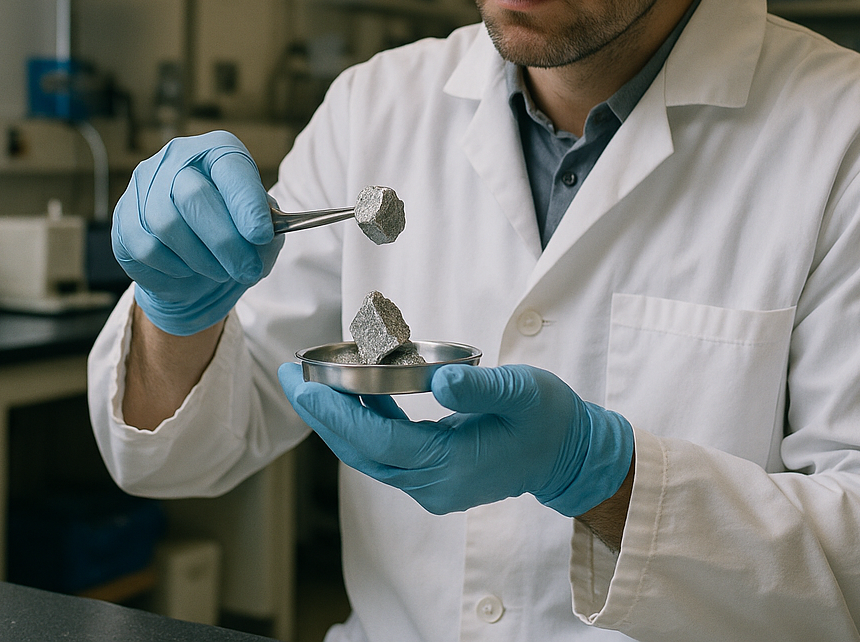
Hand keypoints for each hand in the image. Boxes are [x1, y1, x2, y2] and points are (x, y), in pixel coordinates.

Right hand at [112, 131, 282, 335]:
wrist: (196, 263)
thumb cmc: (235, 233)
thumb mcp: (262, 227)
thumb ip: (267, 226)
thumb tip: (262, 234)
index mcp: (216, 150)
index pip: (230, 167)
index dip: (246, 202)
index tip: (262, 236)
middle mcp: (176, 158)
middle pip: (193, 196)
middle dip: (224, 241)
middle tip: (247, 270)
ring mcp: (144, 184)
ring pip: (166, 225)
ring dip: (200, 258)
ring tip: (221, 272)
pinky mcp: (123, 215)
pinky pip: (143, 247)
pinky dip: (171, 267)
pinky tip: (188, 271)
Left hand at [277, 361, 633, 516]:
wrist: (569, 455)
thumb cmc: (549, 419)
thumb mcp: (522, 392)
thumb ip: (480, 387)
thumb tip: (438, 379)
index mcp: (451, 466)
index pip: (379, 444)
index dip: (339, 415)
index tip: (306, 386)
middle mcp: (433, 485)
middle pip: (362, 453)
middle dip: (322, 414)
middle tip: (290, 374)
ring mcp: (432, 484)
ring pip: (369, 455)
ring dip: (337, 419)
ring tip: (310, 381)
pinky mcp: (434, 474)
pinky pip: (387, 451)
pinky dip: (365, 422)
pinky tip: (355, 391)